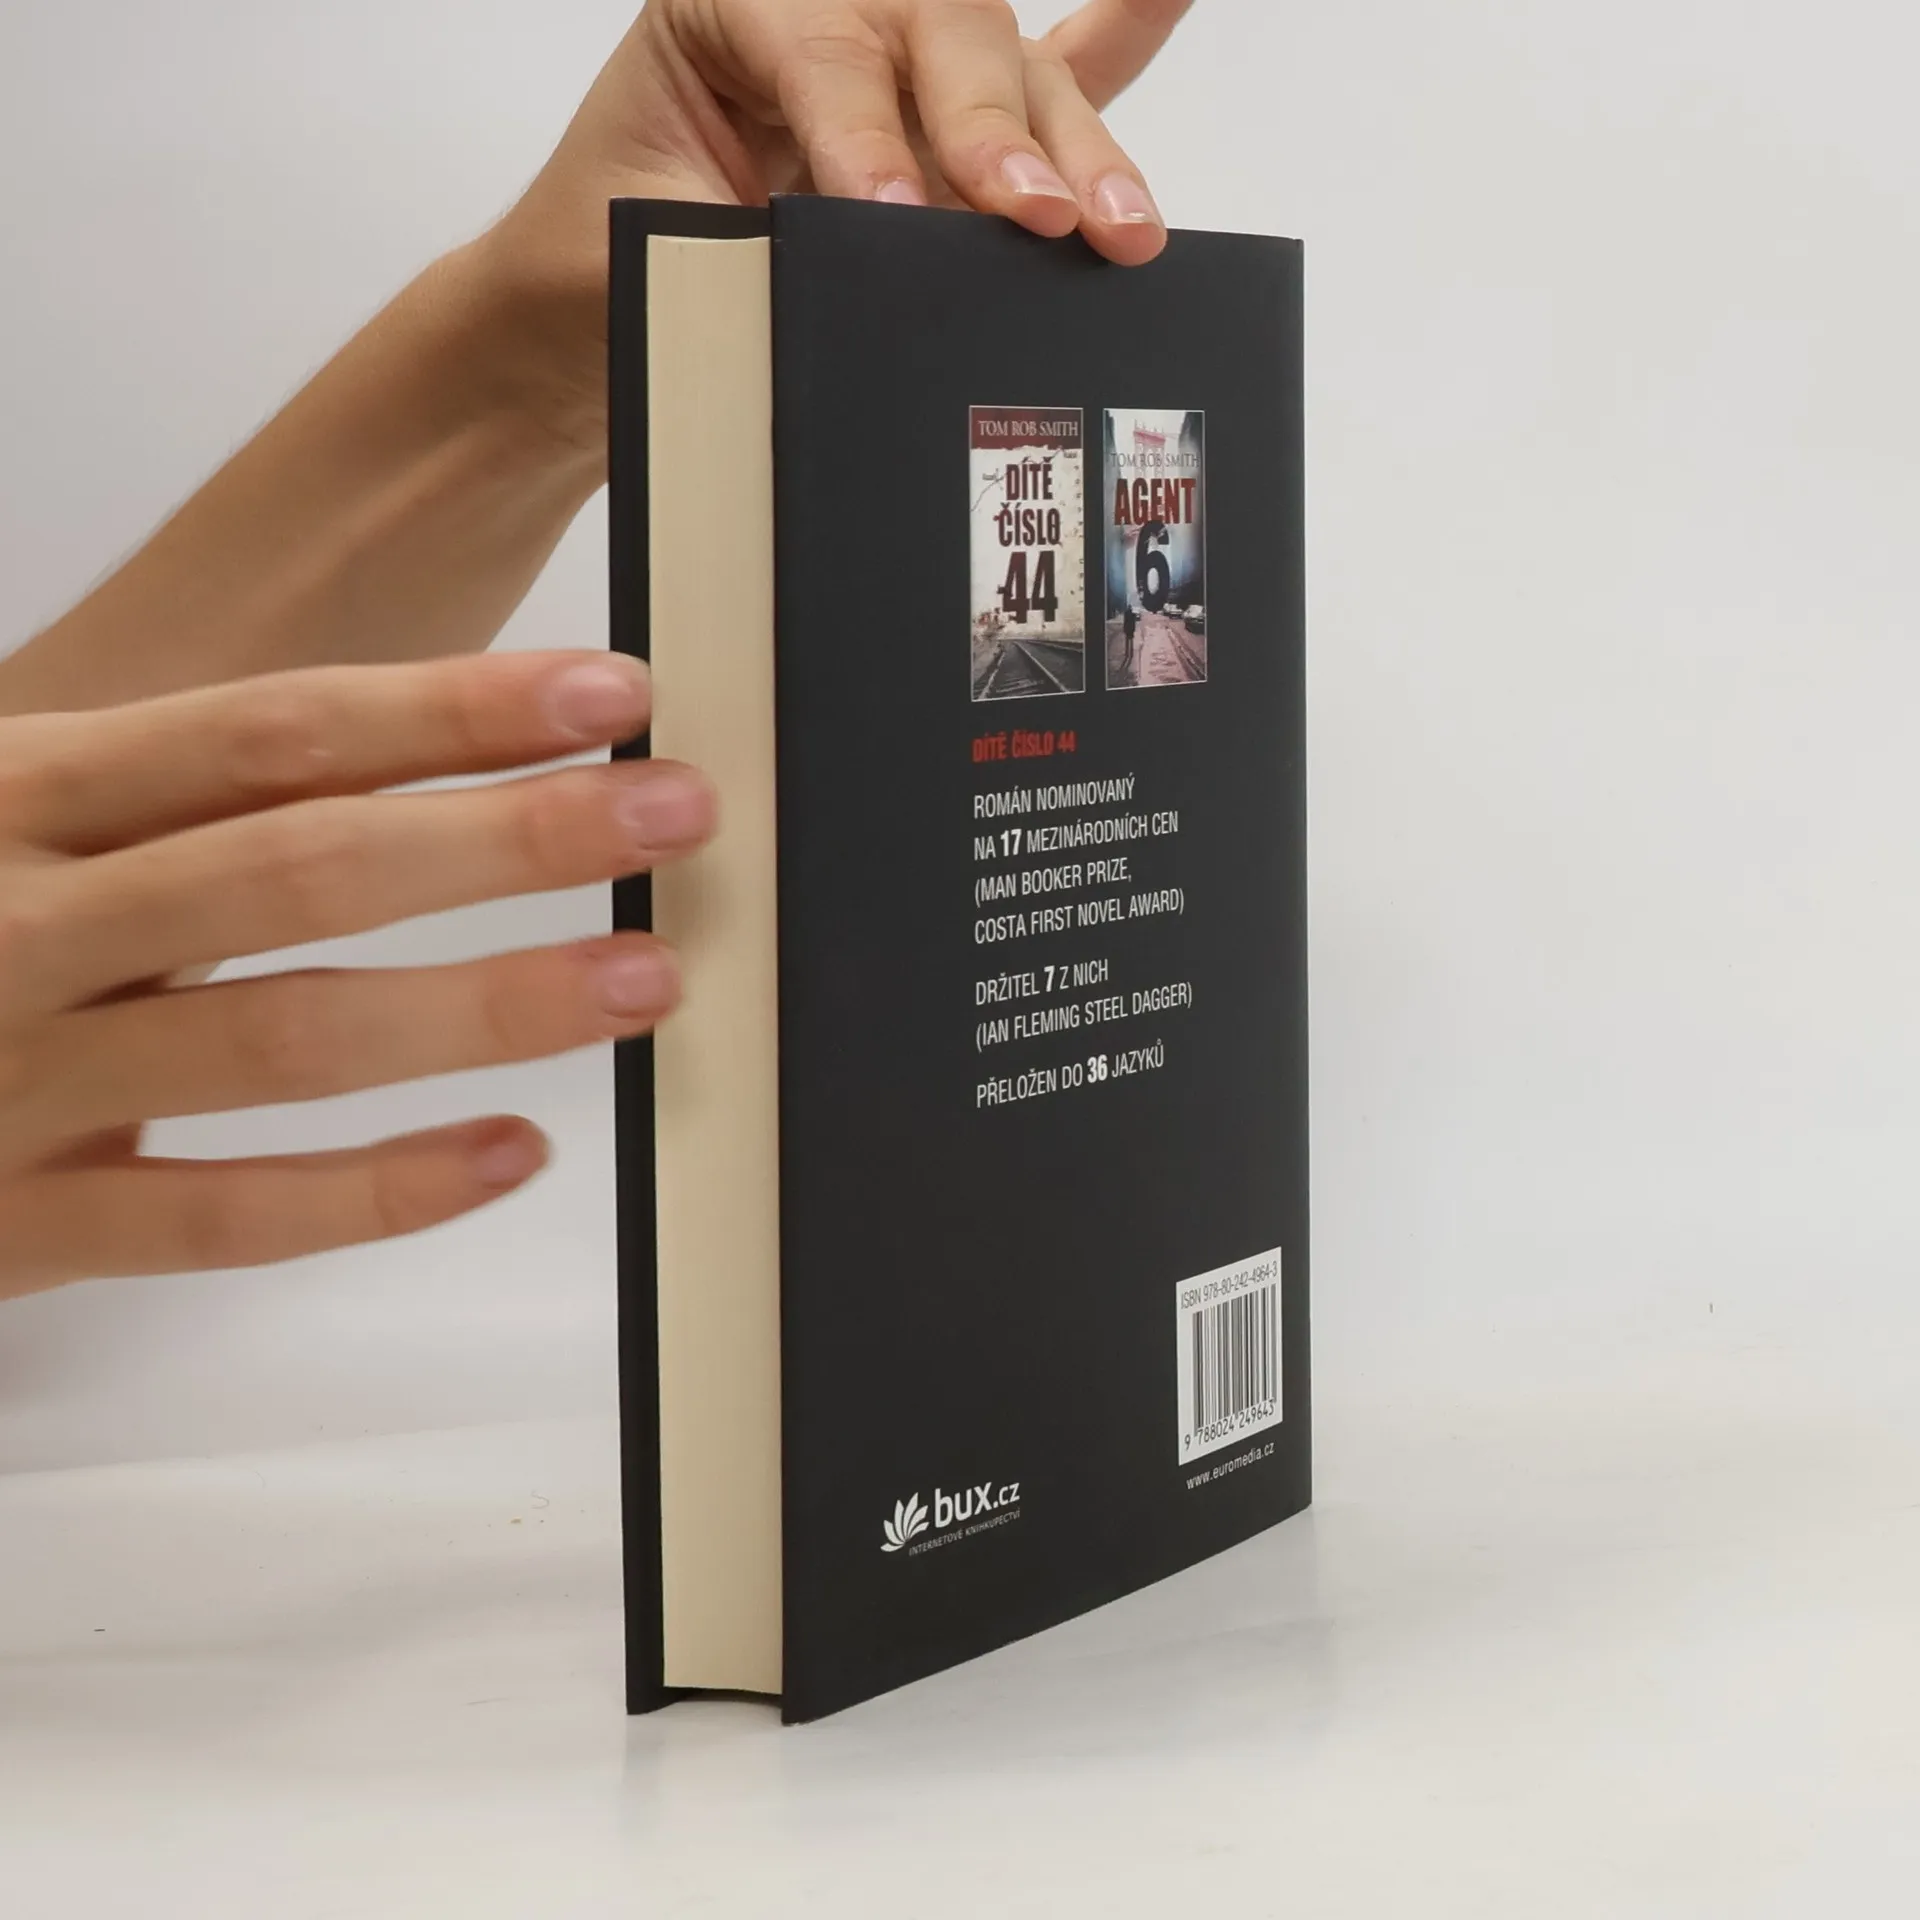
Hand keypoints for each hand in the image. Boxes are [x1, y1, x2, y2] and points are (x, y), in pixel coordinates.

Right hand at [0, 651, 711, 1297]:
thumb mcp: (9, 826)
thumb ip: (173, 797)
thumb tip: (409, 751)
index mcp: (9, 795)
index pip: (265, 731)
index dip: (446, 709)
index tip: (604, 690)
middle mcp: (9, 921)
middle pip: (298, 865)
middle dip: (506, 835)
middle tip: (674, 809)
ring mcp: (8, 1082)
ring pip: (282, 1037)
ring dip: (485, 1005)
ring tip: (643, 978)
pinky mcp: (14, 1230)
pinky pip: (220, 1216)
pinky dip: (375, 1191)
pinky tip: (511, 1155)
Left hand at [490, 0, 1191, 440]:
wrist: (570, 325)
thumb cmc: (592, 283)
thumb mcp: (650, 257)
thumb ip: (757, 250)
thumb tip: (873, 273)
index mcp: (727, 8)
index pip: (821, 48)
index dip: (864, 132)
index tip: (892, 218)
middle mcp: (820, 10)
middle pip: (942, 34)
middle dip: (995, 132)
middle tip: (1035, 218)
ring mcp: (891, 61)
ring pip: (1009, 71)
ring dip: (1072, 148)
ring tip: (1118, 226)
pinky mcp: (938, 127)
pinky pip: (1045, 73)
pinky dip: (1116, 40)